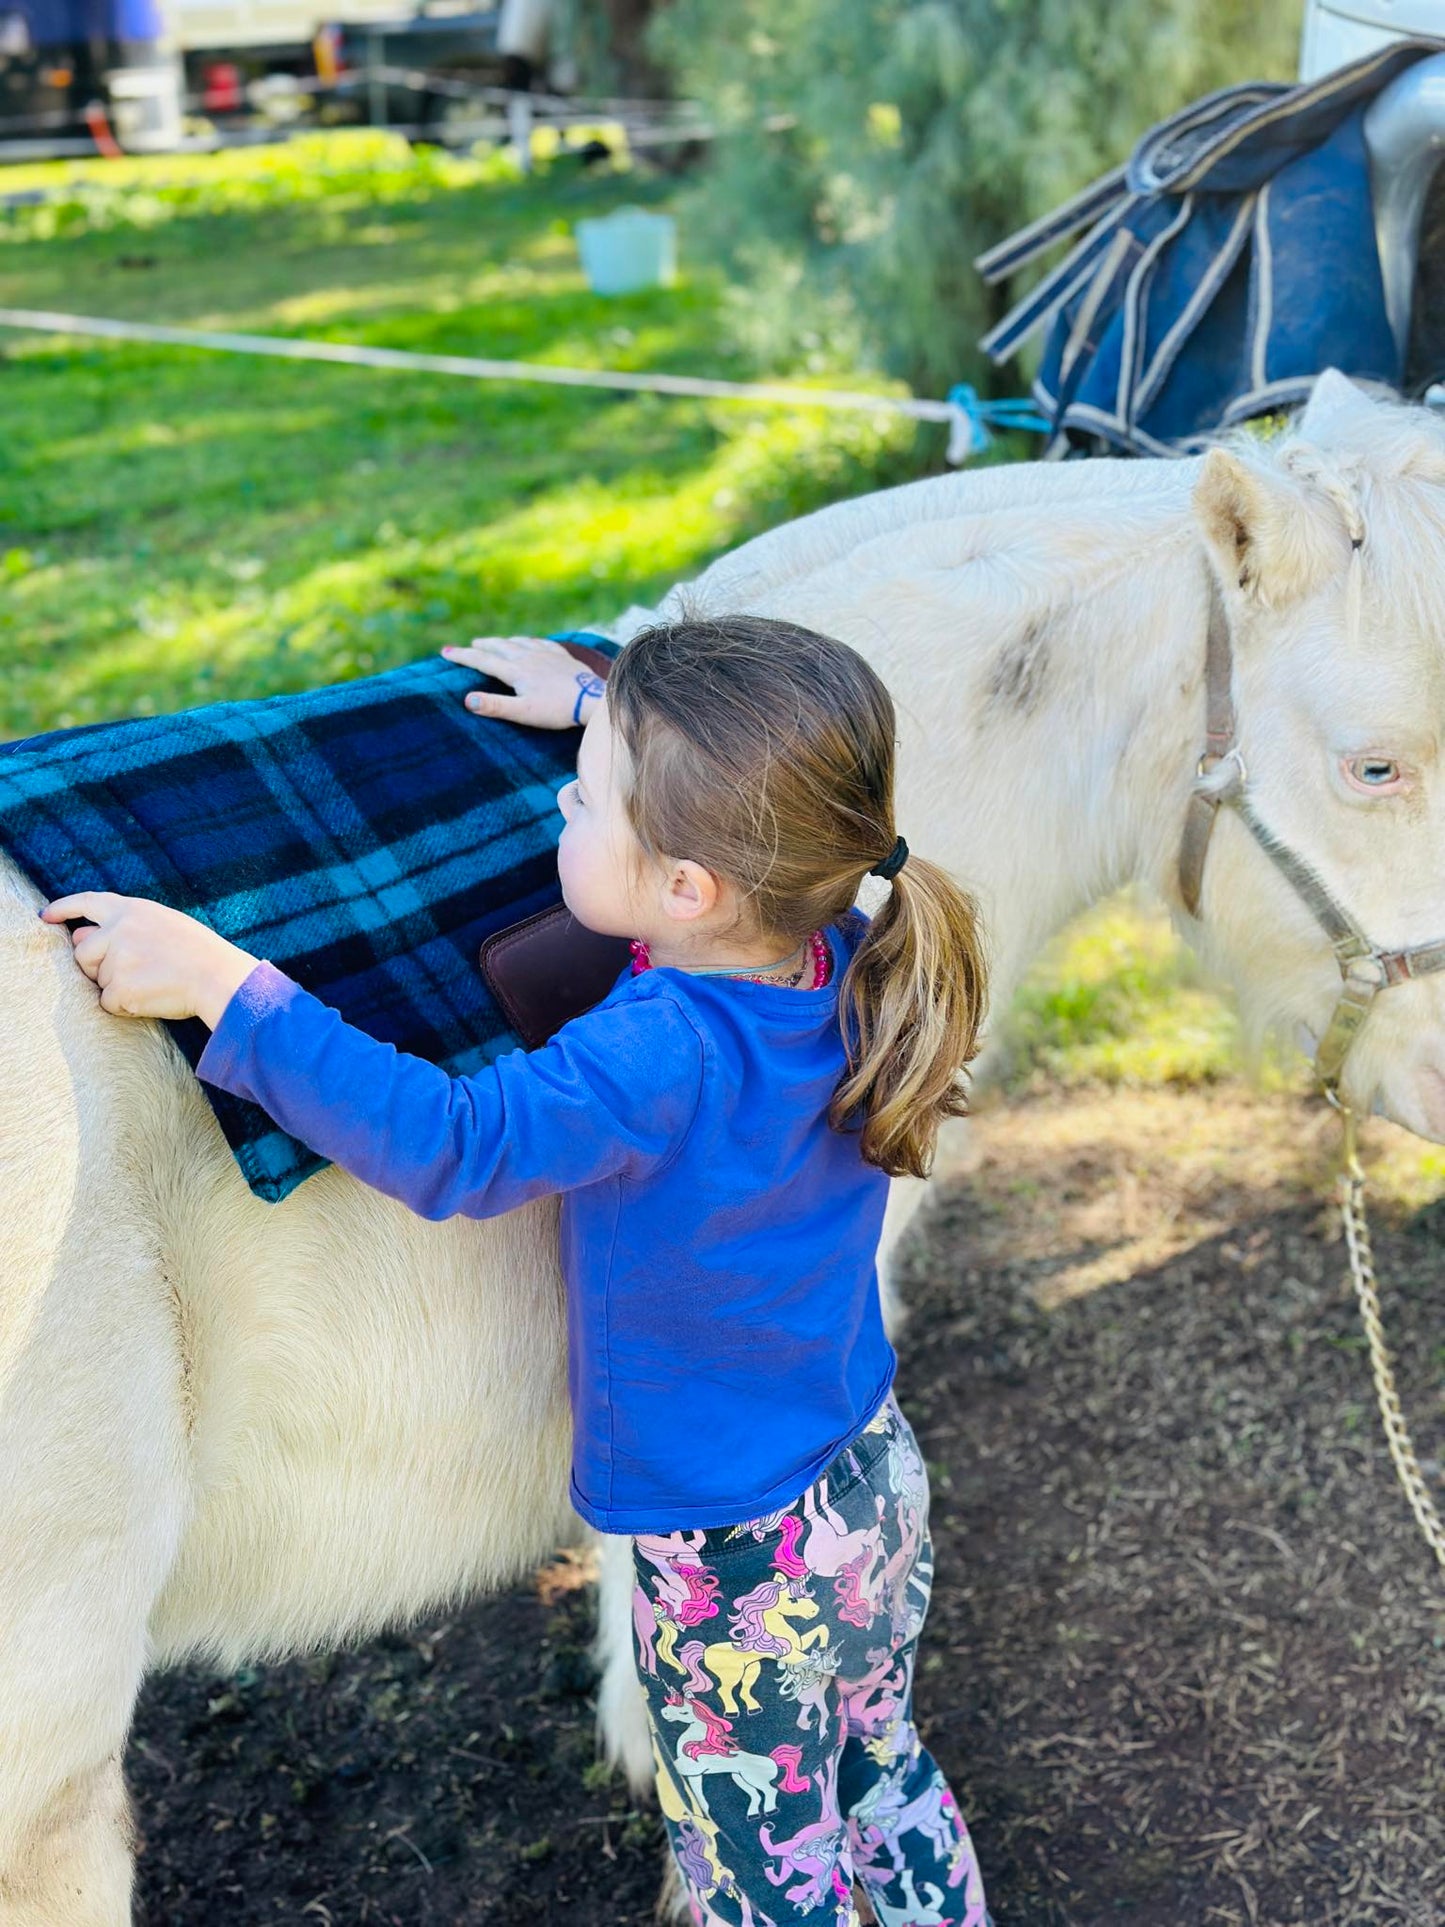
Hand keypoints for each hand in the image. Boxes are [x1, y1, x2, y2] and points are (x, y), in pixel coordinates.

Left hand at [39, 892, 260, 1027]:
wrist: (218, 977)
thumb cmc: (198, 952)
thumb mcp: (164, 923)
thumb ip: (123, 926)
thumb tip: (78, 937)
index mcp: (131, 910)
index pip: (86, 902)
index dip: (63, 908)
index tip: (46, 916)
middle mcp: (118, 931)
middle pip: (83, 954)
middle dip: (98, 966)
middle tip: (134, 972)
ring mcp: (118, 959)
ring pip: (98, 981)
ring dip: (118, 987)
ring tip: (153, 982)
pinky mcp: (120, 988)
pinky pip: (108, 1003)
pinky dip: (126, 1006)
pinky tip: (152, 997)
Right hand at [441, 636, 605, 729]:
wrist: (592, 699)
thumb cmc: (557, 710)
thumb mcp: (523, 713)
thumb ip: (495, 706)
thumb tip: (467, 699)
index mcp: (515, 671)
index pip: (482, 661)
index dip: (462, 656)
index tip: (445, 652)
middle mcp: (528, 657)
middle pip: (498, 647)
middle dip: (480, 646)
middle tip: (466, 646)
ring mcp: (546, 654)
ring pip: (518, 642)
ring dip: (502, 641)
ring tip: (493, 642)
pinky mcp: (561, 656)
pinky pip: (540, 643)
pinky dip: (528, 641)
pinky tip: (530, 642)